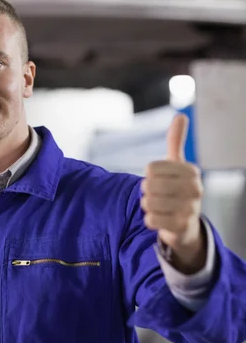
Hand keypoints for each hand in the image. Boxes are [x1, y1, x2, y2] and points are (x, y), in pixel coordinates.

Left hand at [140, 114, 205, 273]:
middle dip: (147, 192)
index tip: (160, 180)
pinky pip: (150, 220)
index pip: (151, 169)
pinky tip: (160, 219)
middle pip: (149, 185)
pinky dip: (150, 220)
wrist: (186, 224)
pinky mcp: (181, 227)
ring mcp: (190, 209)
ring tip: (159, 207)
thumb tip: (180, 116)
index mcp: (191, 171)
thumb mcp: (177, 165)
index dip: (149, 176)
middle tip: (157, 196)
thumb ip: (176, 141)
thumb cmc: (177, 189)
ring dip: (147, 206)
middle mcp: (194, 189)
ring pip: (148, 203)